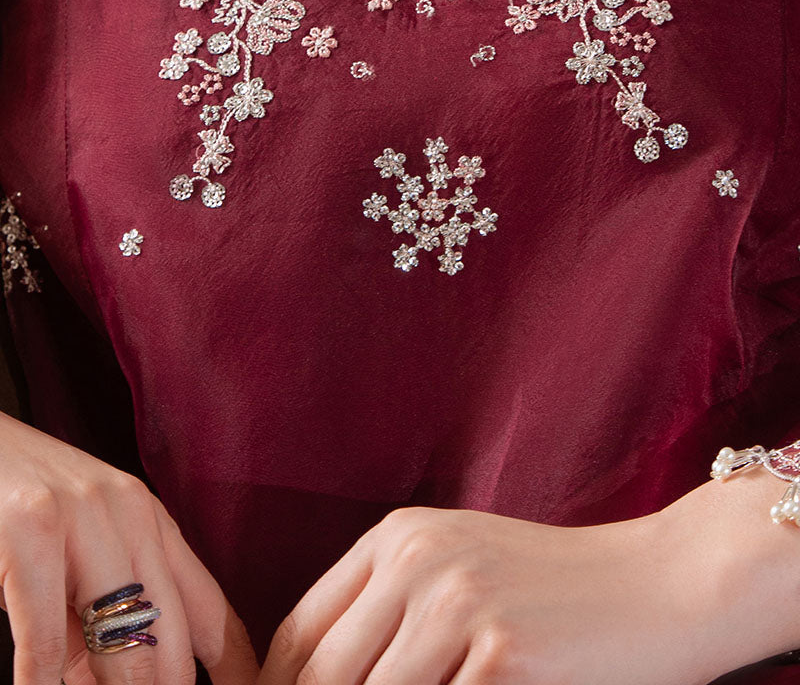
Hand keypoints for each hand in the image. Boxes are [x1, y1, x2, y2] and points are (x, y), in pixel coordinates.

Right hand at [0, 410, 258, 684]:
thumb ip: (99, 624)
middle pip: (174, 637)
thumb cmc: (15, 505)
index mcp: (150, 520)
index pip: (212, 612)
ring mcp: (84, 517)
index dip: (237, 670)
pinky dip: (42, 683)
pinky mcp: (32, 529)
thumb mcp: (74, 556)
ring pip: (126, 643)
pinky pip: (47, 637)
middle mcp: (130, 513)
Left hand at [258, 502, 719, 684]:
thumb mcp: (461, 570)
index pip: (299, 633)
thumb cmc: (557, 587)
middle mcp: (417, 561)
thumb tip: (319, 678)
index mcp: (398, 538)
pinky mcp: (501, 655)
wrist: (661, 584)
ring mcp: (458, 604)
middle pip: (323, 677)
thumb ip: (392, 612)